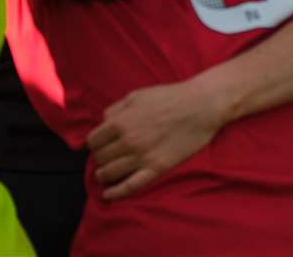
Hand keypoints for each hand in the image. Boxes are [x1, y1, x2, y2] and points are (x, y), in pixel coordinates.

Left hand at [86, 76, 229, 199]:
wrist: (199, 106)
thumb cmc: (168, 97)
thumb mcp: (135, 96)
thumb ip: (115, 110)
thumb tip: (103, 123)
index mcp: (120, 122)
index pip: (93, 141)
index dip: (94, 144)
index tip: (99, 146)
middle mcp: (127, 141)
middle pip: (100, 158)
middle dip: (99, 159)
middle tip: (106, 159)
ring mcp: (142, 156)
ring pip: (110, 173)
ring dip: (104, 175)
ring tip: (105, 175)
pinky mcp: (157, 168)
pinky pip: (131, 186)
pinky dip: (116, 193)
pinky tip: (108, 195)